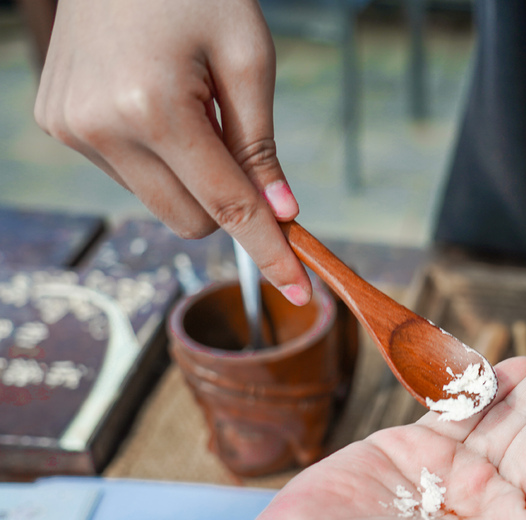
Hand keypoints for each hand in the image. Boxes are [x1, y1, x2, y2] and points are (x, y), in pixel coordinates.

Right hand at [34, 0, 311, 303]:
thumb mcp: (248, 57)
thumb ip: (261, 145)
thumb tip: (280, 214)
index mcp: (154, 108)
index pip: (228, 207)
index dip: (269, 251)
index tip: (298, 287)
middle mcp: (102, 127)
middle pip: (191, 221)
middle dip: (228, 205)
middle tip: (237, 142)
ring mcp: (71, 128)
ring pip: (160, 203)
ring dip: (190, 177)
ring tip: (187, 104)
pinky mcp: (57, 123)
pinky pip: (128, 175)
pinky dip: (157, 158)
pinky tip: (154, 102)